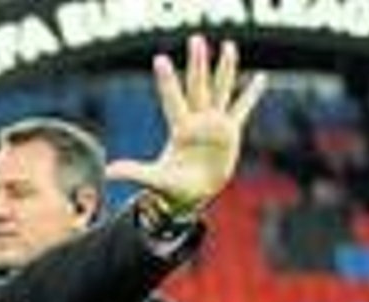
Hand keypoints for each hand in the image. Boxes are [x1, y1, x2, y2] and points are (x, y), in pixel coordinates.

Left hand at [107, 35, 266, 215]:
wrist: (191, 195)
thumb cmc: (171, 188)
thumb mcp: (155, 180)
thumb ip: (134, 173)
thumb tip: (107, 172)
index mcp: (180, 129)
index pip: (172, 99)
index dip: (167, 81)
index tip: (159, 58)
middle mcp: (197, 121)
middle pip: (197, 86)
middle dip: (197, 63)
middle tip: (196, 38)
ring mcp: (214, 124)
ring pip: (221, 89)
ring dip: (226, 68)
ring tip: (230, 45)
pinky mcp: (230, 131)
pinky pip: (242, 108)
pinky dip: (251, 94)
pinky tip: (261, 77)